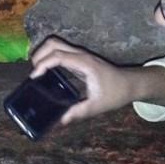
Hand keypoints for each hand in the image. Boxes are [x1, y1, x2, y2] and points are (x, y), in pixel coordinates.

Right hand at [29, 36, 164, 124]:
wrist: (131, 83)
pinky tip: (47, 72)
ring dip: (43, 53)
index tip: (34, 77)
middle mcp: (80, 54)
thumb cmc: (116, 93)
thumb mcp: (98, 105)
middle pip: (53, 43)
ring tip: (37, 71)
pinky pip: (60, 50)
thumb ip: (79, 112)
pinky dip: (49, 56)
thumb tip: (61, 121)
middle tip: (34, 73)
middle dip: (39, 54)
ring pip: (55, 43)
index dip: (43, 64)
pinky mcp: (80, 57)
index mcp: (84, 63)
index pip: (58, 56)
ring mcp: (80, 54)